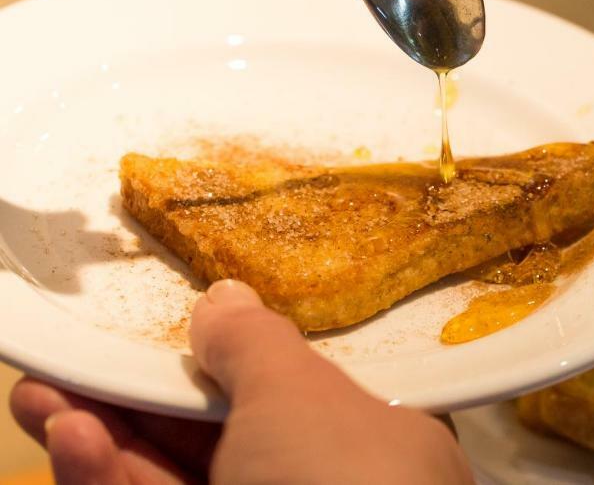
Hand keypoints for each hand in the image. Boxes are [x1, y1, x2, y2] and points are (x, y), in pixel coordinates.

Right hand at [9, 280, 474, 483]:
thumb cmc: (335, 480)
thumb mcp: (300, 395)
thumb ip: (253, 344)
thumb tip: (224, 299)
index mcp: (376, 446)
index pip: (292, 396)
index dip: (220, 367)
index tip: (161, 341)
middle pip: (217, 440)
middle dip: (136, 402)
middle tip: (66, 368)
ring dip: (107, 440)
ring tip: (44, 396)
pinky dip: (108, 482)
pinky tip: (73, 439)